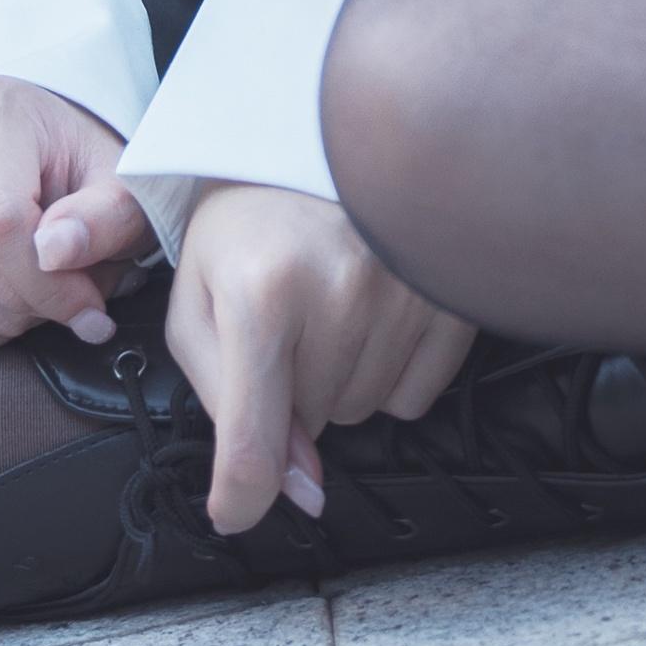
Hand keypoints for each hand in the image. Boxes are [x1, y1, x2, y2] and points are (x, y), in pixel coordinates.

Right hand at [0, 72, 150, 361]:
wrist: (31, 153)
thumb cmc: (77, 166)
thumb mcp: (117, 179)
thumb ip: (105, 214)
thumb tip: (55, 253)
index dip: (50, 282)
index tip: (91, 305)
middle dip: (41, 302)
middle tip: (76, 289)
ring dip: (15, 319)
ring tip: (41, 283)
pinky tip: (1, 302)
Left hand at [165, 181, 476, 535]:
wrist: (317, 136)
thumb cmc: (247, 220)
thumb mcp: (198, 301)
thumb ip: (224, 400)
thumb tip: (292, 486)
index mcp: (260, 292)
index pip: (254, 441)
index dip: (244, 495)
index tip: (237, 510)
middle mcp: (340, 293)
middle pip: (313, 424)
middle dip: (289, 391)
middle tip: (280, 324)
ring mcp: (404, 292)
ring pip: (363, 412)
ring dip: (338, 380)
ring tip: (323, 309)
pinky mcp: (448, 296)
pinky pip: (414, 395)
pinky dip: (387, 372)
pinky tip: (369, 316)